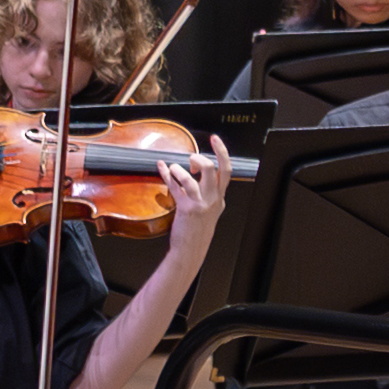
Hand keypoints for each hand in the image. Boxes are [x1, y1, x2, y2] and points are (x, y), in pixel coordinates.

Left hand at [160, 138, 233, 262]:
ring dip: (178, 169)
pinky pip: (176, 186)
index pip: (226, 170)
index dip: (221, 152)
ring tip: (173, 169)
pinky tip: (162, 168)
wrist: (191, 249)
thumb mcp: (207, 210)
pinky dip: (167, 175)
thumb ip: (202, 192)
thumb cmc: (196, 230)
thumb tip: (189, 173)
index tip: (214, 139)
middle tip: (190, 159)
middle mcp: (213, 199)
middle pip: (212, 169)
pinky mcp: (187, 208)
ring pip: (191, 177)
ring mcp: (201, 204)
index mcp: (219, 198)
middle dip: (199, 158)